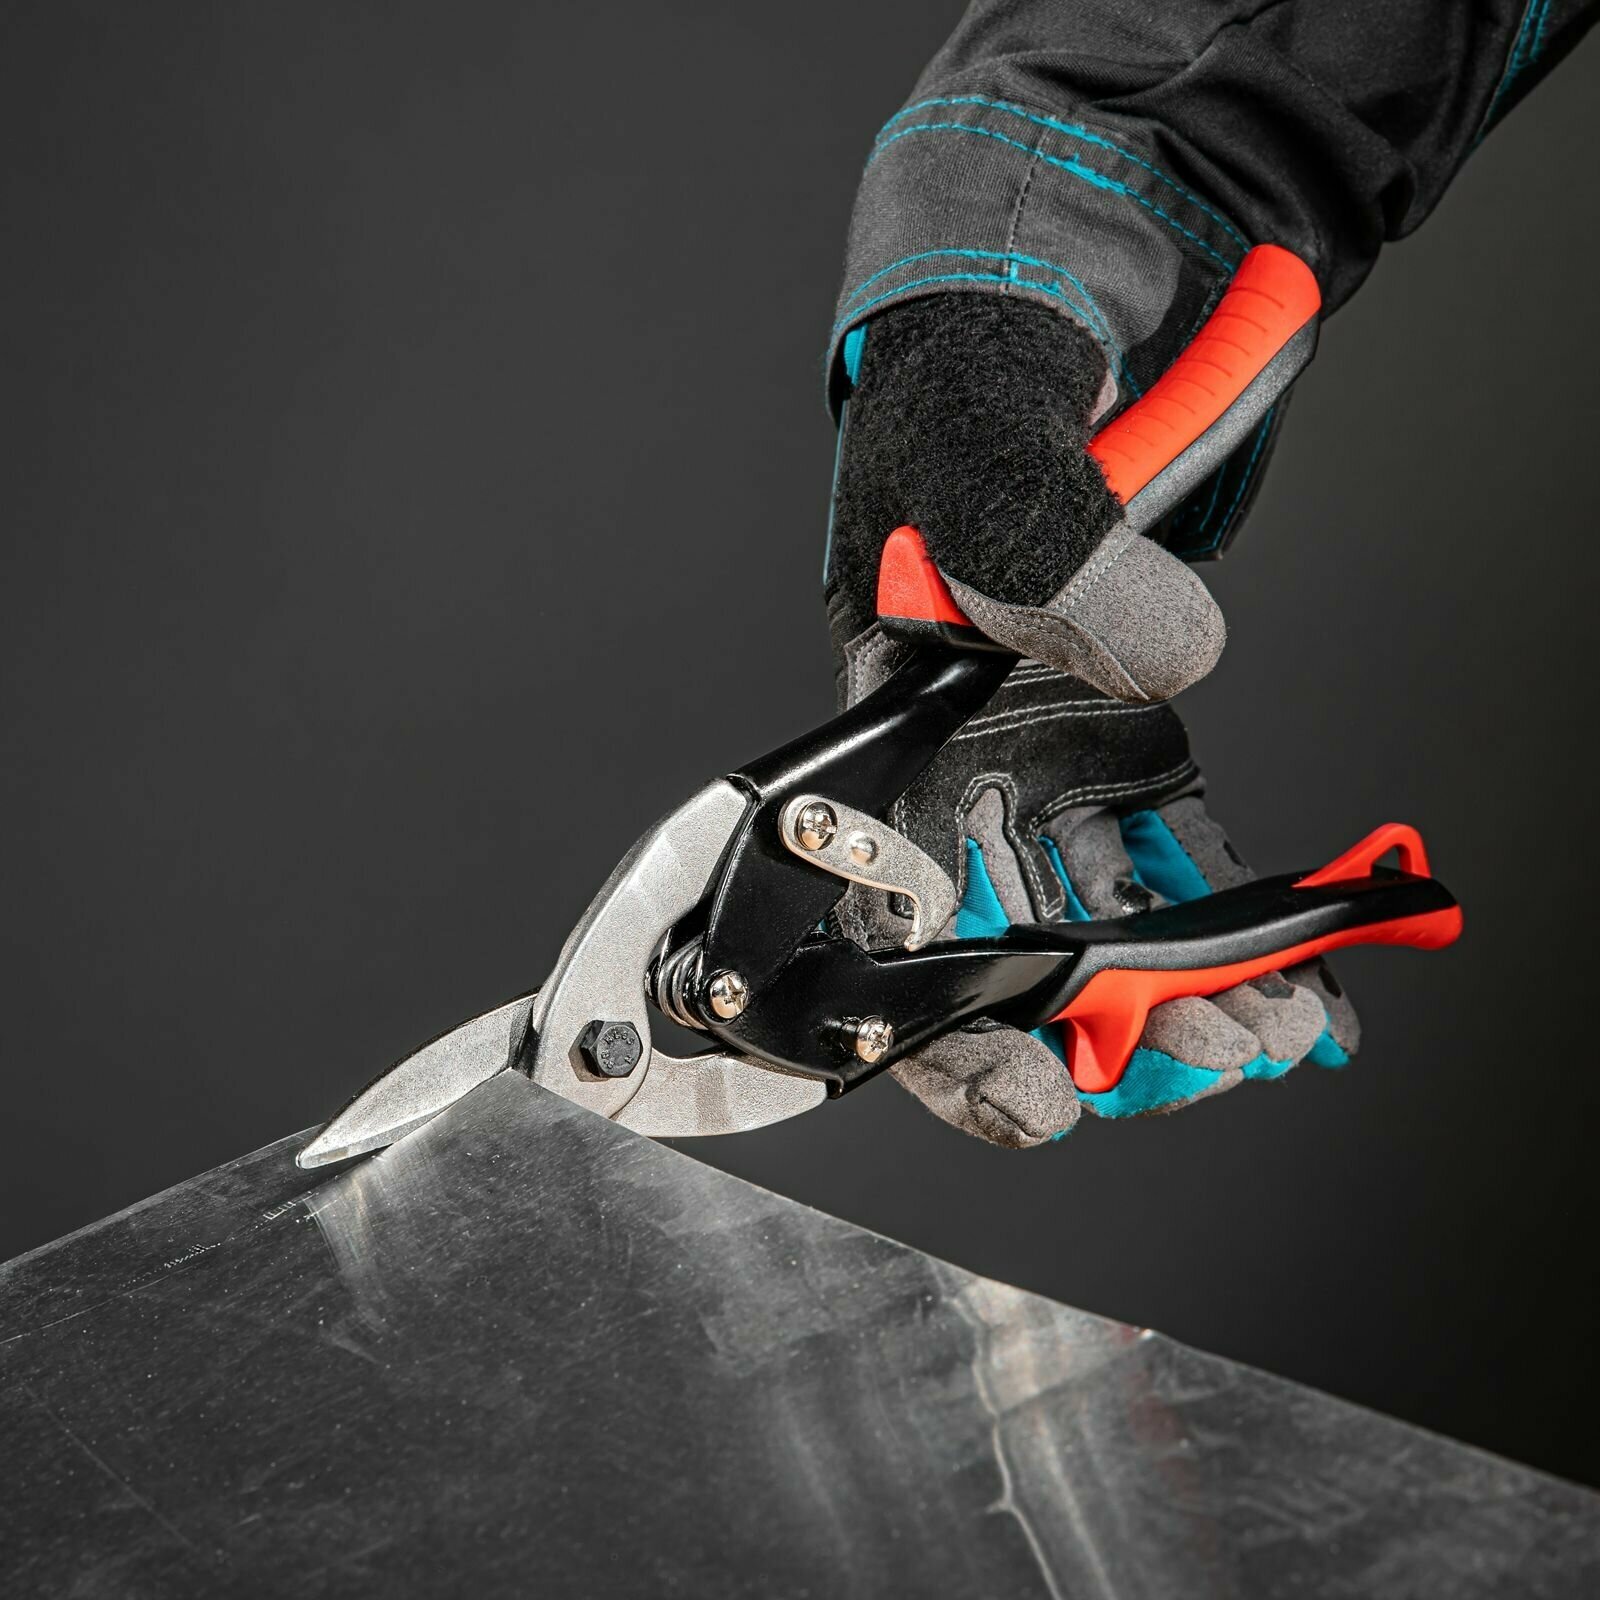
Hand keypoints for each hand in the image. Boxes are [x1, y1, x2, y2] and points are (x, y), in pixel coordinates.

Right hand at [823, 293, 1352, 1147]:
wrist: (1057, 288)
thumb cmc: (966, 366)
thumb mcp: (981, 443)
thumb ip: (1046, 554)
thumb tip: (1165, 662)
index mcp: (874, 734)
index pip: (882, 921)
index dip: (941, 1030)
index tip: (1035, 1092)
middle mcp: (952, 767)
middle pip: (1008, 948)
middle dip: (1103, 1029)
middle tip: (1206, 1053)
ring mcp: (1047, 755)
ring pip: (1110, 918)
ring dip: (1190, 991)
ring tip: (1273, 1028)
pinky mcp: (1137, 733)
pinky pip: (1191, 851)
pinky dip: (1250, 917)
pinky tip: (1310, 970)